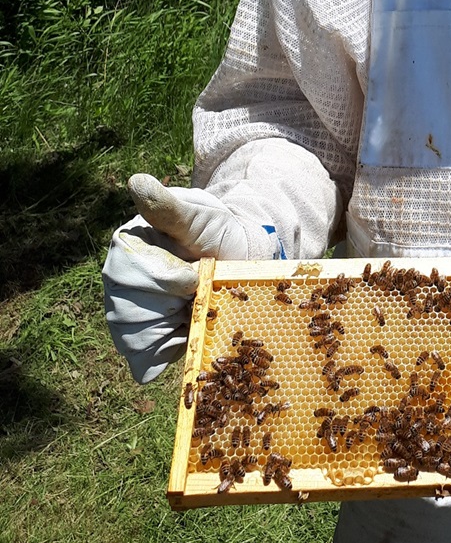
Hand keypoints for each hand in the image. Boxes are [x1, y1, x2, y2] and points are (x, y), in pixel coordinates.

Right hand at [102, 174, 282, 383]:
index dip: (169, 280)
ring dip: (172, 332)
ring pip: (134, 339)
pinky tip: (187, 336)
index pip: (129, 274)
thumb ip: (169, 207)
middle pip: (128, 312)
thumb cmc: (218, 233)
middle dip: (172, 306)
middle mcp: (117, 280)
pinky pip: (142, 361)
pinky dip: (167, 355)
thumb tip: (137, 182)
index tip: (195, 274)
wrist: (241, 259)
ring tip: (195, 310)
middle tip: (198, 292)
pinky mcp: (143, 339)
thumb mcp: (201, 217)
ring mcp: (126, 311)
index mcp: (126, 245)